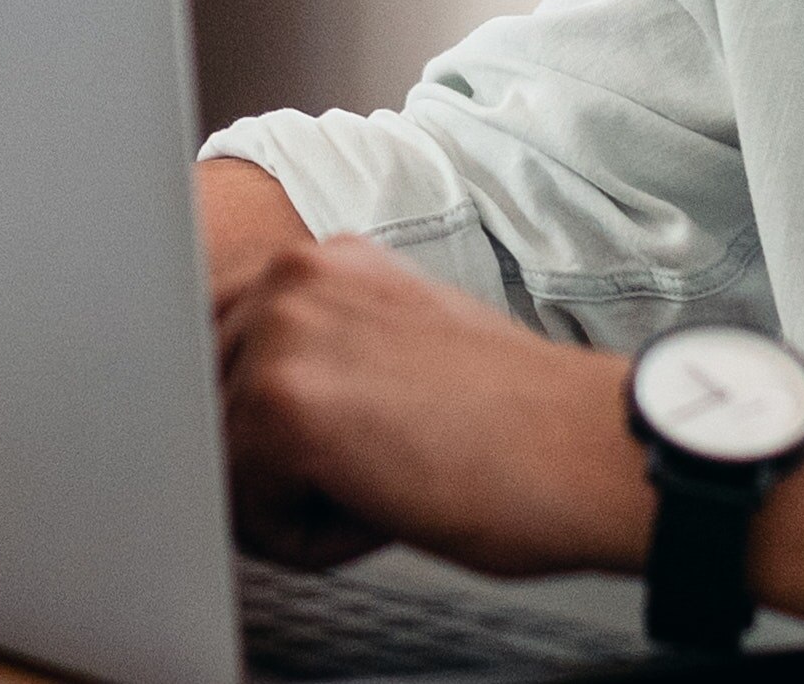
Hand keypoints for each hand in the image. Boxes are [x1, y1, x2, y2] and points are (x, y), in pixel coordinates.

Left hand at [217, 237, 645, 576]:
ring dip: (296, 499)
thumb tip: (244, 404)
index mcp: (322, 262)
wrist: (592, 451)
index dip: (265, 416)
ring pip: (226, 462)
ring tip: (388, 481)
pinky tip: (387, 507)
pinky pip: (249, 514)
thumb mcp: (400, 347)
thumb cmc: (519, 425)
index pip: (220, 345)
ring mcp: (280, 333)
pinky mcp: (281, 404)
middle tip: (376, 466)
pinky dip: (313, 540)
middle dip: (276, 459)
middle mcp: (292, 277)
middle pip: (211, 404)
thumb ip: (318, 350)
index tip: (328, 440)